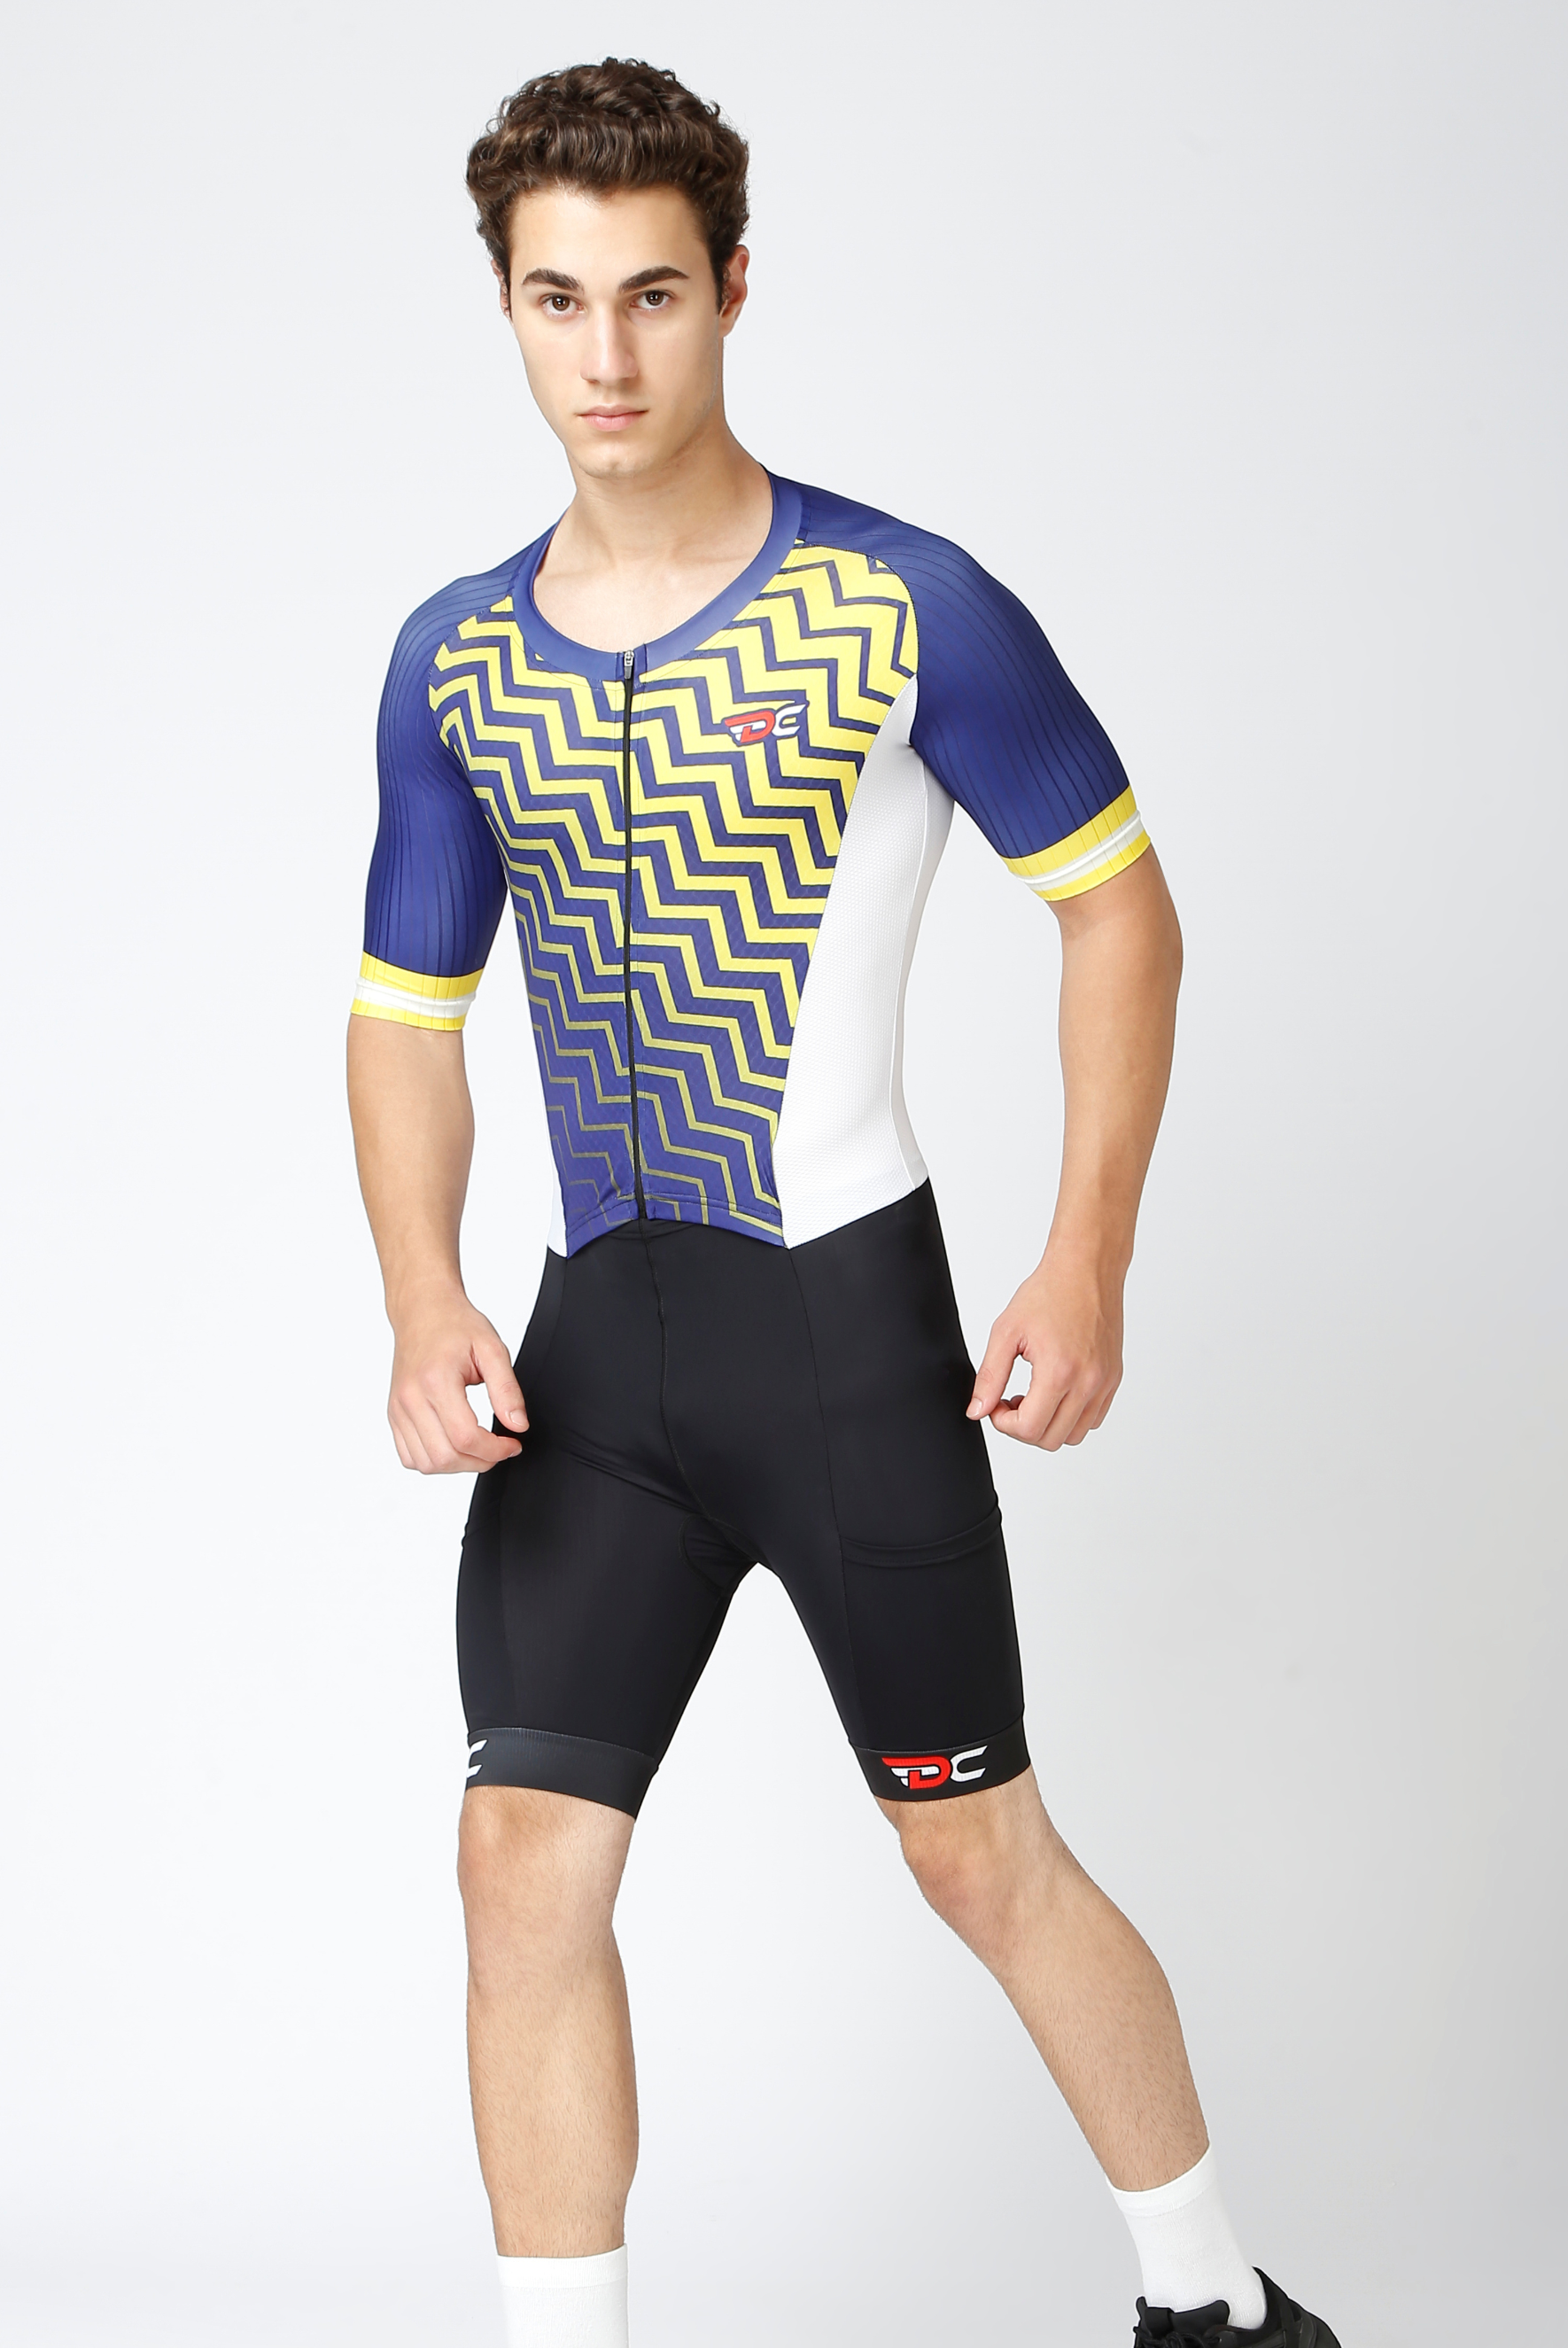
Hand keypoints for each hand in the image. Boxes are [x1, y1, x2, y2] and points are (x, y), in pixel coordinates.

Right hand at [387, 1287, 527, 1473]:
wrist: (422, 1311)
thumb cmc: (456, 1325)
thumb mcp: (492, 1349)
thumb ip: (507, 1390)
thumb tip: (518, 1425)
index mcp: (436, 1381)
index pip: (466, 1437)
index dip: (495, 1449)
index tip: (513, 1443)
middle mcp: (411, 1398)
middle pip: (445, 1457)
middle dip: (480, 1461)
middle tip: (499, 1448)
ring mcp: (398, 1409)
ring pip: (426, 1463)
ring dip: (458, 1465)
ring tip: (478, 1448)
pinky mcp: (394, 1414)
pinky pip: (409, 1456)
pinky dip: (434, 1461)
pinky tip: (454, 1445)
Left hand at [967, 1250, 1124, 1450]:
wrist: (1086, 1270)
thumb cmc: (1049, 1293)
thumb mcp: (1006, 1332)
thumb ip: (990, 1376)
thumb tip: (978, 1411)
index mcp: (1059, 1372)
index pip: (1029, 1429)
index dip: (1003, 1423)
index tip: (996, 1405)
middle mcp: (1088, 1383)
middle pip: (1051, 1439)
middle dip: (1023, 1427)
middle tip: (1010, 1401)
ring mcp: (1105, 1383)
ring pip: (1074, 1435)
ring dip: (1049, 1425)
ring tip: (1033, 1396)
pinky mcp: (1114, 1379)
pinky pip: (1093, 1419)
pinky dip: (1071, 1417)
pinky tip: (1055, 1392)